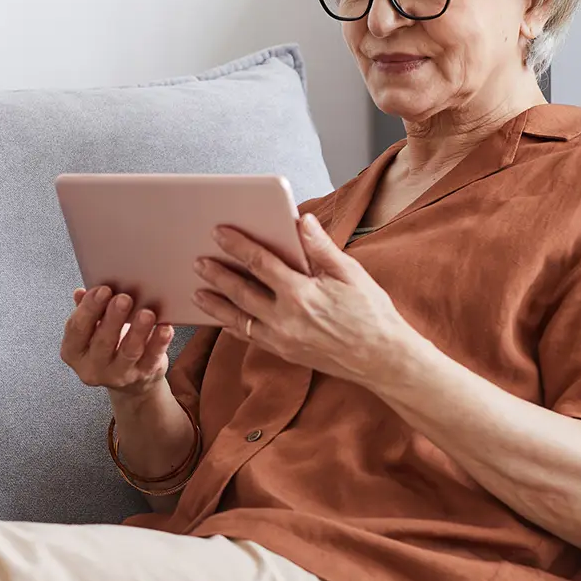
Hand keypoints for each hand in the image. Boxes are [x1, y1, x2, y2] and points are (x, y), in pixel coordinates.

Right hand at [59, 286, 174, 395]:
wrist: (132, 382)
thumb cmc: (110, 347)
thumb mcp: (92, 330)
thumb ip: (87, 311)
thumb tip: (81, 293)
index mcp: (74, 351)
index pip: (76, 329)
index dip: (88, 308)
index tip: (101, 290)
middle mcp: (93, 367)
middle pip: (102, 341)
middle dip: (113, 318)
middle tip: (124, 299)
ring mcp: (119, 375)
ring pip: (128, 352)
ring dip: (137, 331)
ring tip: (146, 313)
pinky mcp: (143, 375)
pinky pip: (152, 358)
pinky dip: (159, 342)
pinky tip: (164, 328)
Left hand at [193, 213, 413, 384]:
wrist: (382, 360)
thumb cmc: (371, 313)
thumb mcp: (350, 273)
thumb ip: (321, 247)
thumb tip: (301, 220)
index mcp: (302, 293)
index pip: (260, 263)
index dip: (237, 245)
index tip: (219, 232)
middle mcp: (286, 318)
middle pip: (241, 291)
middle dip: (217, 274)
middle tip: (197, 260)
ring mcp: (282, 339)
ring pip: (238, 319)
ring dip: (216, 304)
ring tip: (197, 290)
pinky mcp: (283, 353)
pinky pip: (249, 337)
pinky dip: (232, 326)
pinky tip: (222, 318)